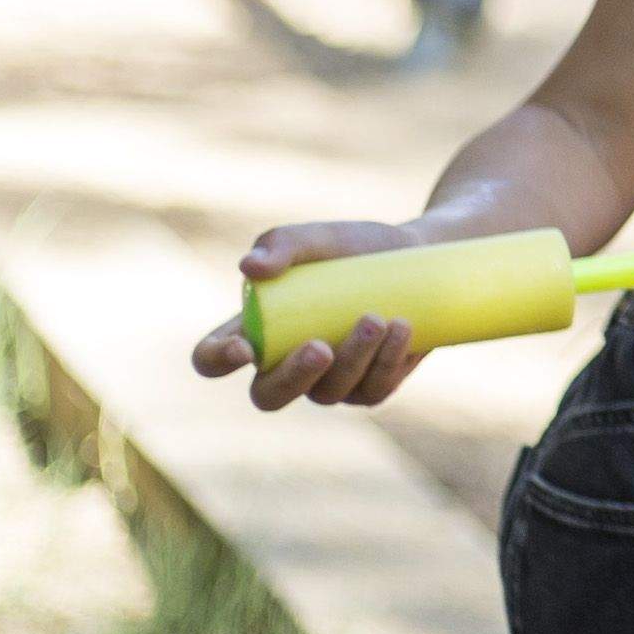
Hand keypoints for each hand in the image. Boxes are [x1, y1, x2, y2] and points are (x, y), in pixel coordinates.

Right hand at [190, 219, 438, 411]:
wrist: (421, 259)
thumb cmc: (356, 249)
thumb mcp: (320, 237)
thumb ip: (282, 242)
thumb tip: (250, 268)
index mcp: (256, 329)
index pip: (213, 358)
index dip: (218, 360)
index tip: (245, 347)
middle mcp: (285, 364)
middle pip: (268, 396)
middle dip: (293, 377)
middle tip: (320, 347)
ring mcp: (328, 382)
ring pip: (328, 392)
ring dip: (353, 358)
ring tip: (377, 317)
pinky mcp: (369, 387)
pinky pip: (371, 390)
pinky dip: (386, 362)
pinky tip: (401, 330)